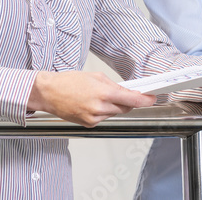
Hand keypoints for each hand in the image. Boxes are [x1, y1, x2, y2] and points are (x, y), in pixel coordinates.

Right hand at [27, 71, 155, 126]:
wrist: (49, 93)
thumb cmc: (68, 82)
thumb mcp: (94, 77)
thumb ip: (113, 85)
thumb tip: (126, 91)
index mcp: (103, 93)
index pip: (132, 99)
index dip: (145, 100)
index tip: (152, 98)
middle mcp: (100, 107)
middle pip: (125, 107)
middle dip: (127, 101)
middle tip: (123, 93)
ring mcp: (94, 118)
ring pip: (114, 113)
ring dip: (113, 106)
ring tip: (98, 96)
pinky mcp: (89, 124)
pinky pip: (104, 118)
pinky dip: (103, 111)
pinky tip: (91, 103)